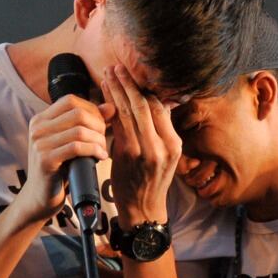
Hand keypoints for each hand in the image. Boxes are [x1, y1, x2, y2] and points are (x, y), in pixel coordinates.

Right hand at [16, 93, 107, 223]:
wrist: (40, 197)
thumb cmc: (60, 168)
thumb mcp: (73, 142)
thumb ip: (90, 123)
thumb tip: (111, 107)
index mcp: (41, 119)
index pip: (71, 100)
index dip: (91, 109)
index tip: (101, 125)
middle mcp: (37, 128)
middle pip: (77, 113)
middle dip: (98, 125)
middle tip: (104, 139)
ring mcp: (39, 144)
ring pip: (79, 130)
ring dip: (98, 140)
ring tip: (102, 150)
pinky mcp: (45, 160)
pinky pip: (76, 147)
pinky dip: (93, 150)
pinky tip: (100, 157)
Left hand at [100, 65, 180, 228]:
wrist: (142, 211)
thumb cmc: (149, 181)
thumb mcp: (164, 156)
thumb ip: (158, 130)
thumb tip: (151, 102)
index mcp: (174, 144)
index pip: (160, 107)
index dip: (144, 88)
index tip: (131, 74)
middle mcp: (163, 146)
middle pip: (145, 105)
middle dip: (128, 84)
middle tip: (116, 67)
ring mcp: (146, 151)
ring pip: (130, 112)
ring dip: (116, 91)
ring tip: (107, 75)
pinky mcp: (128, 156)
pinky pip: (119, 125)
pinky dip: (110, 108)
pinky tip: (103, 97)